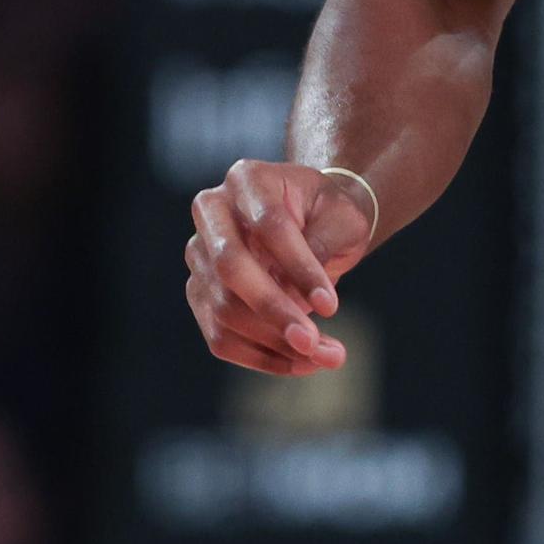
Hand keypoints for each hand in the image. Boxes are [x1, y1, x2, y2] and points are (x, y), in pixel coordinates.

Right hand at [182, 159, 386, 376]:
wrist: (314, 220)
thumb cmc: (331, 214)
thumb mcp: (343, 218)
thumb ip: (322, 246)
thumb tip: (301, 302)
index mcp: (248, 179)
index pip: (269, 225)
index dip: (299, 268)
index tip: (332, 306)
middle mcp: (212, 212)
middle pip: (231, 268)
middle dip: (275, 311)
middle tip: (314, 342)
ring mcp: (200, 254)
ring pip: (223, 309)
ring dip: (272, 343)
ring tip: (325, 357)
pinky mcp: (200, 292)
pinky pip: (220, 336)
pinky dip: (260, 357)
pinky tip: (299, 364)